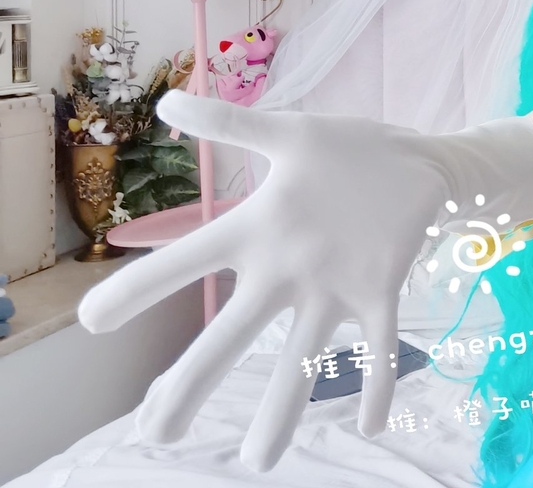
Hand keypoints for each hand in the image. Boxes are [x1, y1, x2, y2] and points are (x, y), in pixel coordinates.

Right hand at [78, 92, 532, 471]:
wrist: (418, 161)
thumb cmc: (349, 150)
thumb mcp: (290, 132)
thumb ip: (232, 122)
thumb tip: (168, 103)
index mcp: (260, 228)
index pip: (188, 262)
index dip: (142, 288)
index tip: (92, 322)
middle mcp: (287, 270)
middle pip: (232, 332)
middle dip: (193, 381)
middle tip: (156, 433)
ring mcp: (335, 286)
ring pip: (301, 354)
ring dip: (283, 406)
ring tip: (261, 459)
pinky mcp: (383, 290)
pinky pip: (382, 342)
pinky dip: (380, 380)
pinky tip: (373, 420)